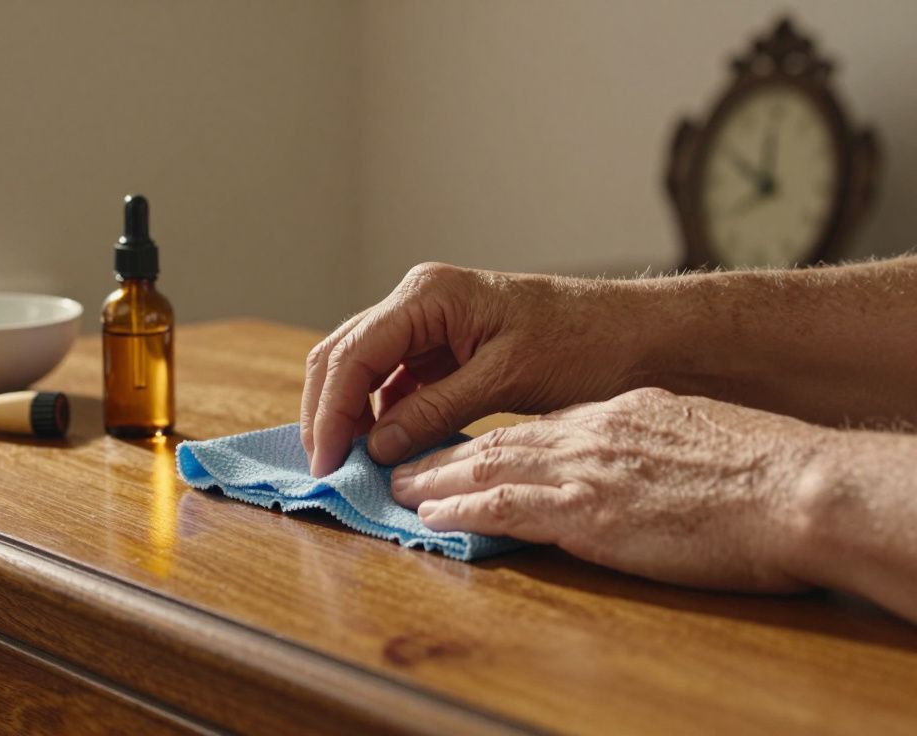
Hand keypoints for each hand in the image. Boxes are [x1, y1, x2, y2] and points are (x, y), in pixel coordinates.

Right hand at [301, 263, 649, 475]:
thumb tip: (376, 446)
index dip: (332, 411)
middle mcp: (417, 302)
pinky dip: (381, 415)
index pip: (353, 354)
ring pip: (362, 369)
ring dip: (350, 415)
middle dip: (328, 412)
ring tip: (349, 465)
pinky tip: (384, 450)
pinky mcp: (441, 349)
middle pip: (343, 356)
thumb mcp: (506, 379)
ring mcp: (427, 324)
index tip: (327, 463)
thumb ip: (435, 410)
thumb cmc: (582, 344)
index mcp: (427, 295)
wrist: (636, 334)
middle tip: (326, 469)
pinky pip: (394, 382)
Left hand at [392, 388, 820, 591]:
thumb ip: (656, 443)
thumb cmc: (764, 468)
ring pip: (486, 467)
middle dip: (444, 452)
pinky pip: (503, 507)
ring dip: (435, 479)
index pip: (541, 426)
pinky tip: (431, 517)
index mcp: (620, 414)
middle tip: (402, 462)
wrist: (793, 486)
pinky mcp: (585, 512)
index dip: (495, 441)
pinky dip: (460, 510)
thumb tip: (643, 462)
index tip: (465, 450)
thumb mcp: (699, 435)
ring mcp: (584, 471)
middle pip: (499, 440)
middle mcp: (590, 434)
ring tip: (396, 487)